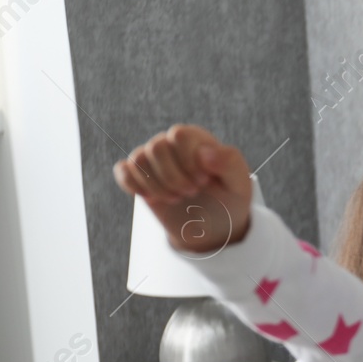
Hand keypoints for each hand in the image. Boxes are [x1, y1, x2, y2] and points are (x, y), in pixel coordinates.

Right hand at [113, 124, 252, 255]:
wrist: (214, 227)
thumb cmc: (229, 200)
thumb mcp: (240, 184)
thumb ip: (230, 163)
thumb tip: (204, 153)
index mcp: (197, 139)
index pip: (179, 134)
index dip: (188, 160)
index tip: (204, 181)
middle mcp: (172, 144)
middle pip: (156, 147)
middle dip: (174, 177)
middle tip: (191, 192)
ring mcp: (153, 160)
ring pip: (138, 159)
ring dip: (157, 185)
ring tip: (177, 198)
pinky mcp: (138, 176)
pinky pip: (122, 170)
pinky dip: (134, 186)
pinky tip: (153, 198)